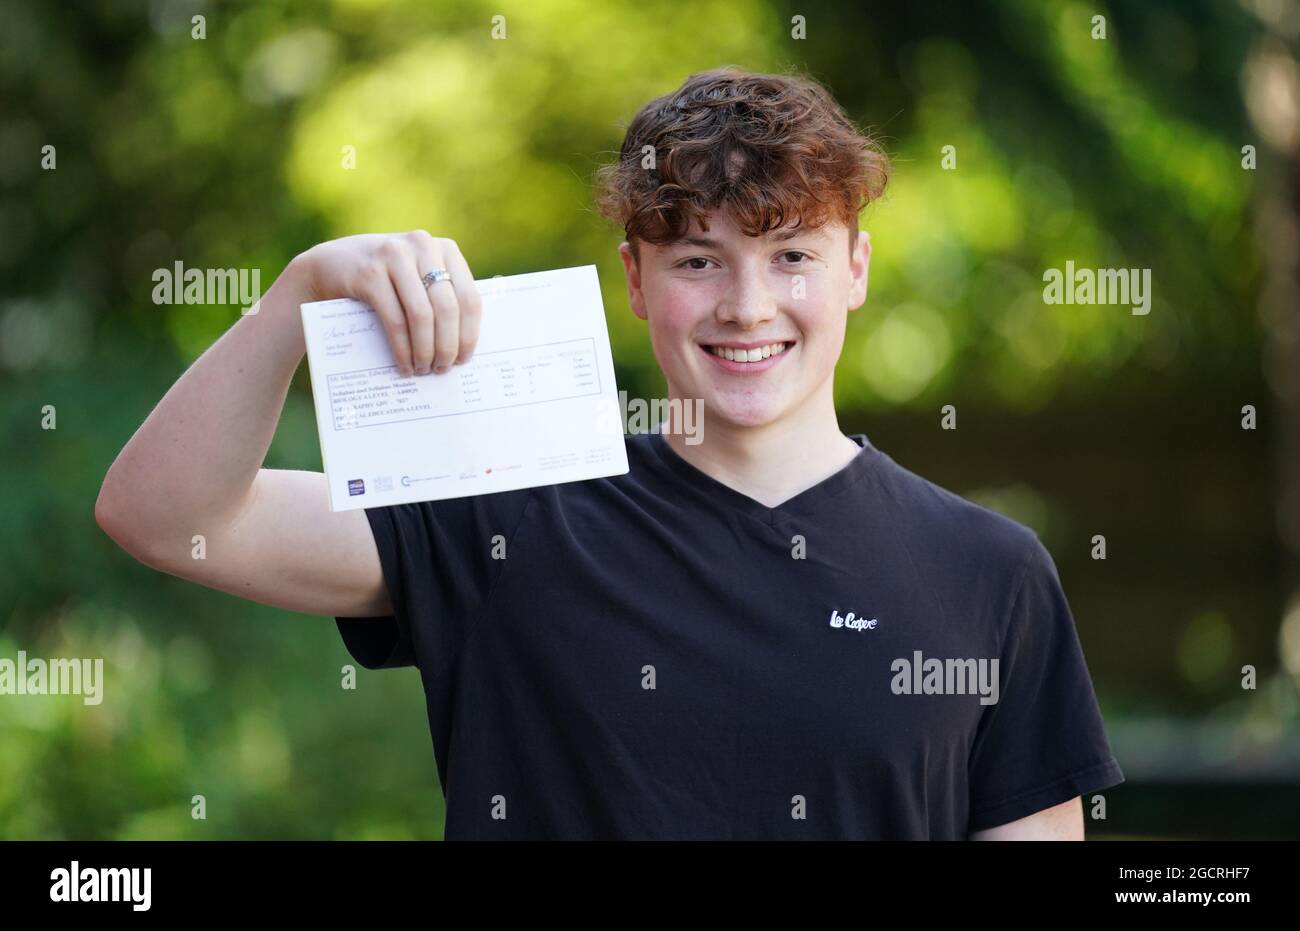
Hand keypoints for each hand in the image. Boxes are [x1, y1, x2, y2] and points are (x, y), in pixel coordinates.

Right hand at [292, 231, 480, 375]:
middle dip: (447, 345)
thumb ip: (442, 297)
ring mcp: (394, 256)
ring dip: (425, 350)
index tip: (464, 360)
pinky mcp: (369, 273)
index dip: (470, 334)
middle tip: (442, 369)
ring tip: (423, 369)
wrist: (330, 265)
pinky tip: (404, 364)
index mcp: (445, 248)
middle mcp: (422, 246)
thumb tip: (464, 346)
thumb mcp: (417, 276)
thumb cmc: (385, 280)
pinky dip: (402, 349)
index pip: (470, 297)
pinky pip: (395, 320)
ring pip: (422, 315)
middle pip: (448, 308)